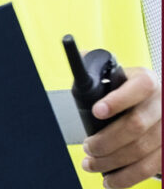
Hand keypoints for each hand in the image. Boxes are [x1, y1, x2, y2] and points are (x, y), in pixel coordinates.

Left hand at [83, 67, 160, 187]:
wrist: (159, 104)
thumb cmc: (132, 92)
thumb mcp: (119, 76)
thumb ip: (98, 69)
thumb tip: (77, 56)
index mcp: (148, 82)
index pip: (139, 87)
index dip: (117, 100)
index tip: (96, 111)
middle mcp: (163, 104)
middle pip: (136, 125)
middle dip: (105, 140)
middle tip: (87, 146)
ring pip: (142, 150)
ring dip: (111, 162)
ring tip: (91, 164)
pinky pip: (150, 168)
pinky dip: (127, 178)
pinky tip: (110, 180)